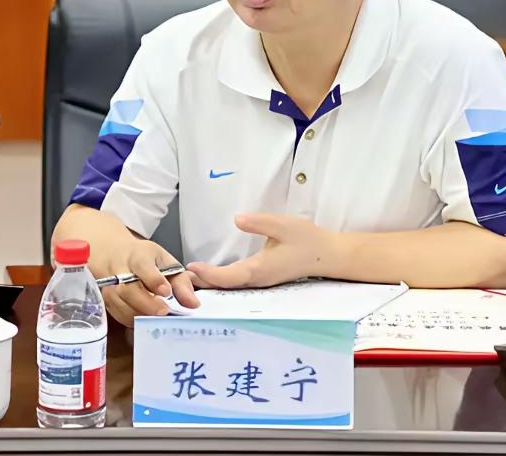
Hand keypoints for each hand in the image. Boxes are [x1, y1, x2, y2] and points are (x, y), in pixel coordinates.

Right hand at [96, 239, 199, 326]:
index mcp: (138, 256)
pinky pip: (118, 314)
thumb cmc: (145, 259)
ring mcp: (110, 287)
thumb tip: (193, 304)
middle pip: (129, 289)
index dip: (154, 280)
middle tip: (164, 312)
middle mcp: (119, 271)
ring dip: (140, 314)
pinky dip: (133, 320)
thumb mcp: (166, 262)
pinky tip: (147, 321)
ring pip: (121, 304)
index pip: (143, 266)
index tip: (166, 291)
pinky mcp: (106, 301)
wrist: (115, 256)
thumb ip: (181, 282)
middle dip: (147, 303)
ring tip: (158, 319)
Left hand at [186, 213, 334, 288]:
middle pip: (225, 286)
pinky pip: (237, 284)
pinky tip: (212, 276)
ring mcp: (260, 282)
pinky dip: (222, 281)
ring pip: (230, 286)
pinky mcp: (263, 279)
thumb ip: (259, 222)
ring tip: (189, 276)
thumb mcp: (283, 225)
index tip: (191, 268)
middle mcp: (257, 280)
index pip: (228, 276)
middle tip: (179, 277)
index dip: (208, 274)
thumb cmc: (306, 239)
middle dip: (203, 282)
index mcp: (259, 269)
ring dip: (211, 283)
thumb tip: (237, 219)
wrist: (326, 255)